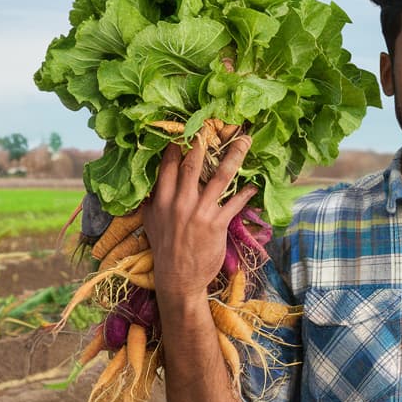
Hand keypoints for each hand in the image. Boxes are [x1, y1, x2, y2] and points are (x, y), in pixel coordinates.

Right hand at [141, 133, 256, 300]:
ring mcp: (199, 212)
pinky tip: (254, 184)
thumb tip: (146, 185)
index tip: (188, 126)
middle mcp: (180, 201)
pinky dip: (246, 192)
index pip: (169, 164)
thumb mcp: (150, 223)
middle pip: (194, 163)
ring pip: (220, 177)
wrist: (177, 278)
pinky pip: (234, 202)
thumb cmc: (165, 249)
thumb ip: (150, 201)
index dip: (178, 143)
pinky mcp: (216, 224)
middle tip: (218, 123)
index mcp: (161, 199)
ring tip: (246, 141)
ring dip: (235, 156)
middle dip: (206, 141)